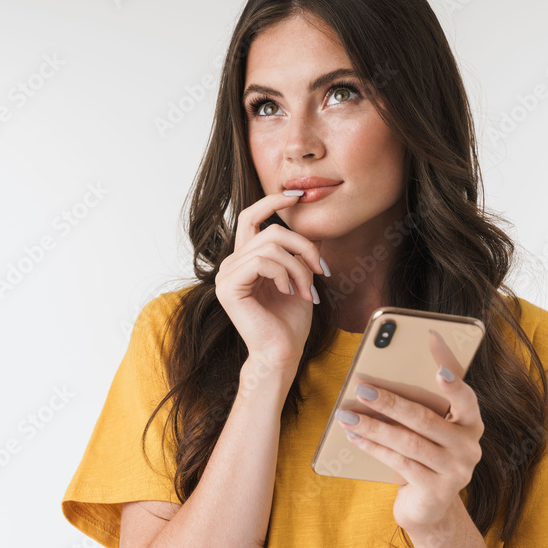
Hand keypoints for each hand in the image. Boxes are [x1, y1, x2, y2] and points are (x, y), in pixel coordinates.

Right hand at [214, 191, 327, 375]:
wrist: (283, 353)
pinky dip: (283, 273)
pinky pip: (261, 260)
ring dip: (298, 267)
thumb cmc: (291, 321)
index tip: (296, 195)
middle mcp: (231, 264)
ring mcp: (226, 275)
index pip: (252, 217)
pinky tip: (288, 291)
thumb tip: (313, 223)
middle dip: (303, 246)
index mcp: (245, 259)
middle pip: (270, 230)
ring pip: (270, 245)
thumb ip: (299, 251)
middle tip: (320, 271)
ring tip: (306, 290)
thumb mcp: (301, 277)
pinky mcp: (228, 286)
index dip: (272, 202)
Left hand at [335, 329, 484, 534]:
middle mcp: (469, 446)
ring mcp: (456, 471)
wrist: (427, 507)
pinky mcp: (437, 491)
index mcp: (471, 423)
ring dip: (373, 426)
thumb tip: (382, 374)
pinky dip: (374, 447)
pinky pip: (400, 463)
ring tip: (346, 415)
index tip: (433, 349)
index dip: (451, 372)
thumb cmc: (423, 455)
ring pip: (408, 441)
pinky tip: (354, 437)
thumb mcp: (427, 430)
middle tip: (361, 388)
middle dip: (389, 401)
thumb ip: (420, 404)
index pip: (465, 394)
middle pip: (425, 418)